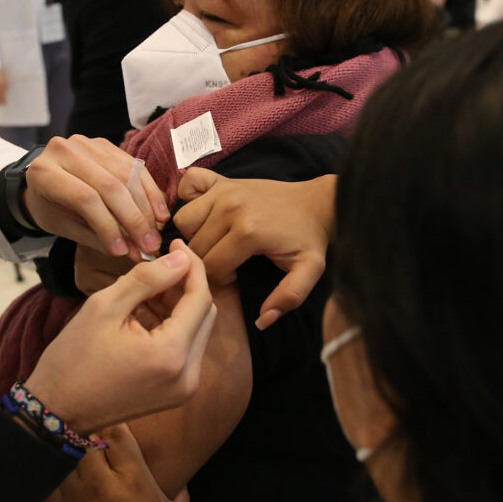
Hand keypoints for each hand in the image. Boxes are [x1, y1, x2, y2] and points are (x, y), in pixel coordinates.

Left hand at [24, 135, 170, 257]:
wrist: (43, 177)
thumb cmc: (48, 206)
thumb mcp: (62, 226)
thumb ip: (95, 238)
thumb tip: (133, 252)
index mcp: (45, 173)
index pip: (85, 199)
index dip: (109, 226)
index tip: (123, 251)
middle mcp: (65, 151)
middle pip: (110, 185)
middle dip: (133, 219)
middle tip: (149, 244)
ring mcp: (87, 143)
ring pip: (127, 175)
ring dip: (146, 206)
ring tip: (155, 232)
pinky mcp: (105, 144)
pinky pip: (134, 167)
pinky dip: (149, 191)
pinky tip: (159, 212)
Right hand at [25, 240, 216, 434]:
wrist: (57, 410)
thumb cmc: (73, 359)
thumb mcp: (105, 308)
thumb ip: (147, 279)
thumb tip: (180, 258)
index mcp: (171, 354)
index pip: (201, 298)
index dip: (192, 266)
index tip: (176, 245)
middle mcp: (188, 375)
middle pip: (205, 314)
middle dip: (186, 285)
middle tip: (160, 266)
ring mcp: (184, 387)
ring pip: (197, 331)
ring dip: (179, 305)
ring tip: (145, 290)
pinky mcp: (177, 392)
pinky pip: (187, 349)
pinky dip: (173, 327)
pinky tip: (145, 314)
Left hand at [44, 424, 188, 501]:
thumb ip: (179, 493)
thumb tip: (182, 476)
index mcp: (132, 481)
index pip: (117, 430)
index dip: (114, 418)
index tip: (114, 416)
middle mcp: (101, 485)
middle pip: (85, 435)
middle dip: (87, 428)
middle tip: (90, 426)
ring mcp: (72, 499)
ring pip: (62, 452)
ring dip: (65, 444)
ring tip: (69, 440)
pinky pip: (46, 477)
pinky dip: (49, 469)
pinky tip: (56, 467)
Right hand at [175, 169, 335, 329]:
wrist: (317, 203)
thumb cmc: (310, 238)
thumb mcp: (309, 271)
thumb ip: (288, 298)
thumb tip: (262, 320)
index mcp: (248, 232)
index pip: (212, 268)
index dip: (222, 280)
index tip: (239, 275)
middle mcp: (230, 208)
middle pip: (195, 247)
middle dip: (207, 261)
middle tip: (228, 261)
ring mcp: (224, 191)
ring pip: (185, 221)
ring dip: (194, 235)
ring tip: (215, 241)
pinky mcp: (222, 180)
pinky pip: (189, 185)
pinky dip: (188, 197)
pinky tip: (205, 213)